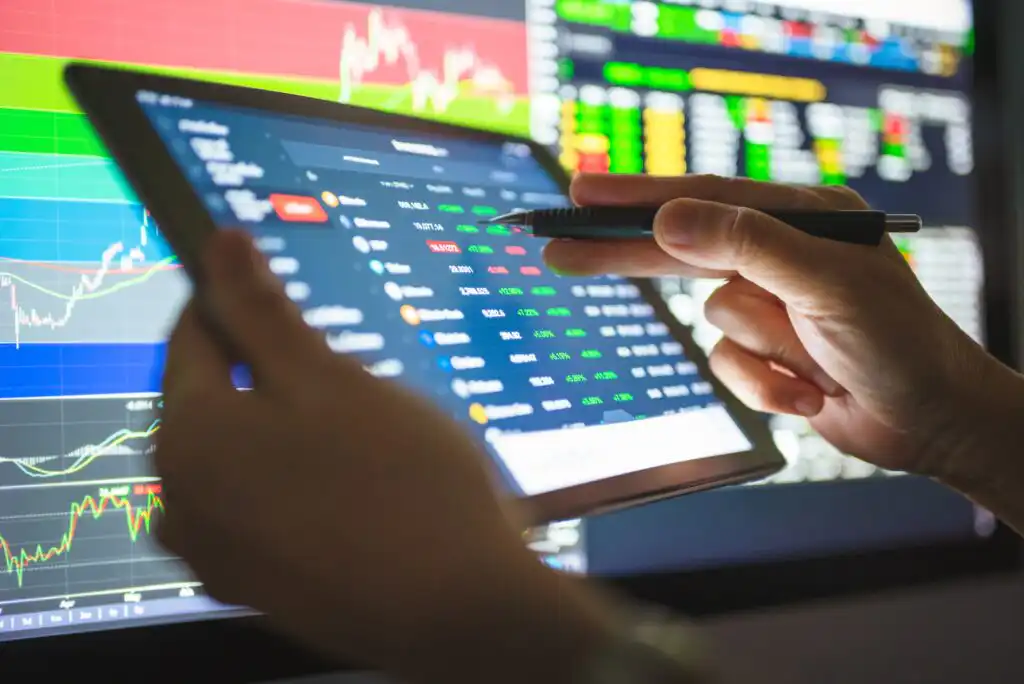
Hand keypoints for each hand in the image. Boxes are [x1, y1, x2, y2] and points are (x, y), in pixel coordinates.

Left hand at [155, 230, 610, 682]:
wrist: (457, 611)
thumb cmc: (398, 480)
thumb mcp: (329, 377)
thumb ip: (261, 311)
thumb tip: (218, 244)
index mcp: (188, 436)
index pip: (193, 336)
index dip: (238, 303)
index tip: (283, 296)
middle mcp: (181, 500)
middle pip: (213, 404)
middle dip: (270, 378)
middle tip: (349, 383)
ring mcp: (215, 555)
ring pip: (239, 460)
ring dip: (284, 436)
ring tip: (361, 441)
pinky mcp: (253, 590)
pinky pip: (257, 513)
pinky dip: (291, 487)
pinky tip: (353, 493)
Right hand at [543, 174, 1004, 478]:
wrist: (931, 421)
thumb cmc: (898, 342)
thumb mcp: (826, 283)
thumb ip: (746, 244)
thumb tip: (669, 218)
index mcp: (801, 215)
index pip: (703, 197)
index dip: (637, 196)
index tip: (580, 192)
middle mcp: (779, 253)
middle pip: (682, 248)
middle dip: (624, 253)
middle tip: (557, 248)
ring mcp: (769, 304)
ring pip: (713, 319)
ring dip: (762, 350)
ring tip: (812, 360)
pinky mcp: (763, 351)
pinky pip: (726, 364)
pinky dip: (765, 384)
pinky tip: (809, 390)